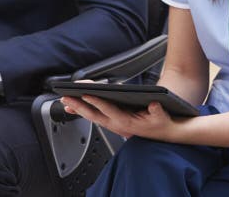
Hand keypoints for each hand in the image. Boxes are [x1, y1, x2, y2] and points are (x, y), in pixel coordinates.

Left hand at [61, 96, 176, 141]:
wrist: (162, 133)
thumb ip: (157, 111)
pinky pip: (96, 116)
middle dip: (79, 106)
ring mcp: (113, 124)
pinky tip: (76, 107)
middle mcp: (116, 124)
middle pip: (94, 115)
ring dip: (78, 109)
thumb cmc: (160, 123)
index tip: (86, 95)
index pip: (109, 111)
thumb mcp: (162, 116)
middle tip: (65, 98)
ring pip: (92, 117)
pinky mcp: (113, 122)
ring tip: (65, 103)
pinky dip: (85, 111)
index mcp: (126, 122)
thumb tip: (154, 105)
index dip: (97, 102)